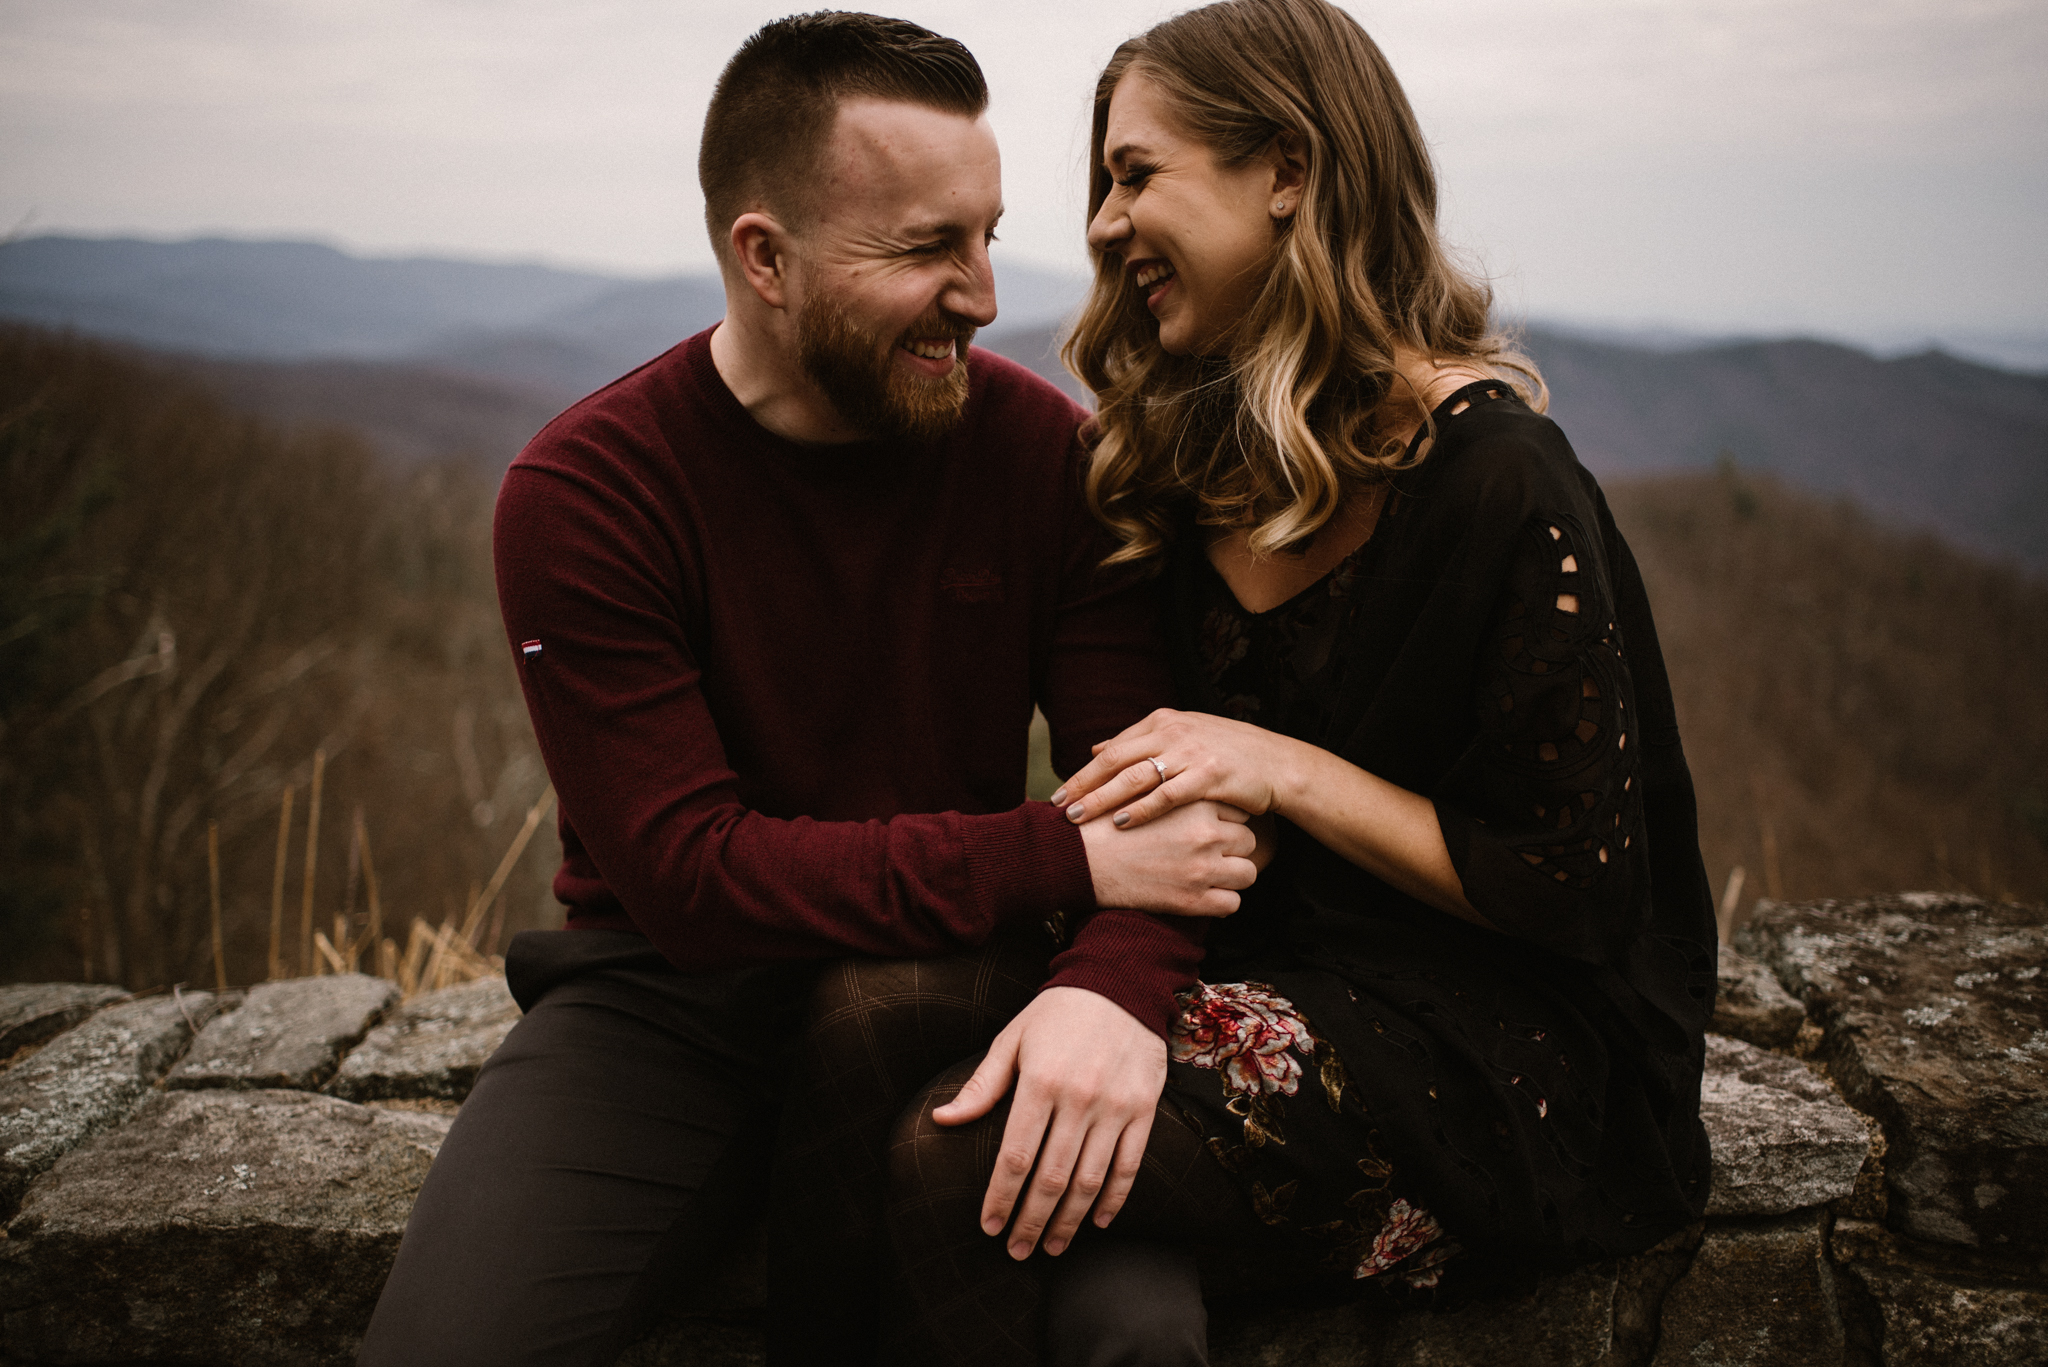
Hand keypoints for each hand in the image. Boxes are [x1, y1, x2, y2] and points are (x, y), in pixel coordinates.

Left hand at [932, 986, 1166, 1259]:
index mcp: (1040, 1083)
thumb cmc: (1057, 1013)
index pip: (1015, 1156)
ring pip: (1089, 1180)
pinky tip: (1097, 1221)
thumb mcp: (1013, 1040)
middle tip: (1017, 1251)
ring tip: (1051, 1246)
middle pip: (1051, 1178)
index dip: (1000, 1198)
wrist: (1122, 983)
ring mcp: (1115, 1107)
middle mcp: (1079, 1099)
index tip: (989, 1227)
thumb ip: (982, 1086)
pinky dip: (1113, 1199)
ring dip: (1069, 1221)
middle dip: (1031, 1221)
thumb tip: (942, 1120)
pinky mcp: (1143, 1110)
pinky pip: (1128, 1165)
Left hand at [1056, 708, 1302, 831]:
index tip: (1060, 793)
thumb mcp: (1182, 735)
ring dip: (1102, 798)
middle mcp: (1172, 731)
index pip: (1112, 748)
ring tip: (1078, 818)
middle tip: (1056, 807)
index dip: (1083, 772)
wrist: (1276, 762)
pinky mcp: (1208, 776)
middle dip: (1082, 785)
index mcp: (1163, 721)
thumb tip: (1096, 746)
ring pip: (1134, 777)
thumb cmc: (1227, 752)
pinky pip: (1165, 795)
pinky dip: (1139, 810)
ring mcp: (1190, 752)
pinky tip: (1120, 823)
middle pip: (1115, 760)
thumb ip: (1140, 741)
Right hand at [1078, 797, 1256, 916]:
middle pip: (1247, 839)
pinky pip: (1232, 904)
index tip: (1213, 826)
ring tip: (1209, 875)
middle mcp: (1205, 834)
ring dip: (1231, 876)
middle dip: (1231, 848)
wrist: (1079, 858)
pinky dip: (1220, 902)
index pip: (1238, 809)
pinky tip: (1202, 896)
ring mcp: (1202, 869)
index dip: (1226, 819)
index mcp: (1194, 803)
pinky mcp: (1193, 901)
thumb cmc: (1104, 823)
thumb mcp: (1141, 791)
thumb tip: (1187, 783)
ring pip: (1247, 873)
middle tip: (1210, 852)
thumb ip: (1171, 786)